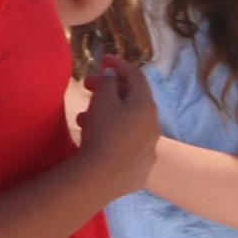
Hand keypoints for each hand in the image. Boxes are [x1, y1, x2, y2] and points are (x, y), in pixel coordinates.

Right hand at [67, 54, 159, 189]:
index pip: (136, 76)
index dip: (119, 64)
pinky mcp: (141, 167)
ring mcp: (149, 148)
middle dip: (109, 90)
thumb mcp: (102, 100)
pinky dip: (113, 134)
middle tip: (87, 86)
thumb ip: (109, 82)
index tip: (102, 60)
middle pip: (133, 99)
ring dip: (108, 113)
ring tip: (84, 117)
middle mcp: (153, 125)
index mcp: (146, 105)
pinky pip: (127, 143)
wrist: (103, 177)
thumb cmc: (103, 131)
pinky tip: (97, 139)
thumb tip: (114, 76)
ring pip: (128, 122)